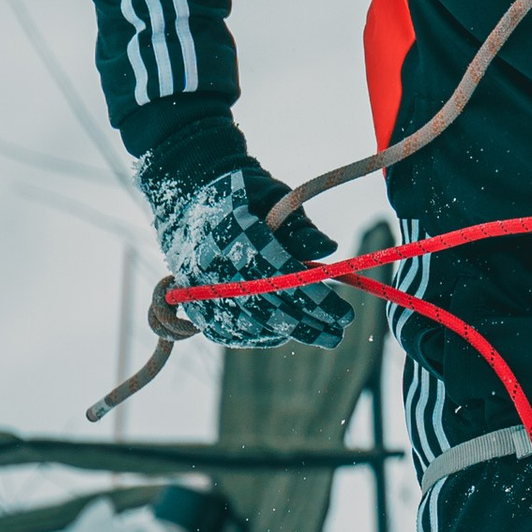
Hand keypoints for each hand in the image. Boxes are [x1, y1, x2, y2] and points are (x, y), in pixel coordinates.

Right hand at [138, 160, 356, 348]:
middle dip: (308, 322)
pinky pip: (229, 332)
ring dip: (288, 332)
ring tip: (321, 334)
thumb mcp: (273, 196)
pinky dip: (261, 336)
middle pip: (266, 305)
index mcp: (230, 230)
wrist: (188, 198)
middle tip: (339, 331)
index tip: (343, 313)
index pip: (279, 274)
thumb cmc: (243, 195)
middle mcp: (209, 263)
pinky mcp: (193, 304)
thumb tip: (329, 249)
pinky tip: (287, 334)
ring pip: (248, 323)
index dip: (312, 297)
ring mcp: (198, 287)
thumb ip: (299, 226)